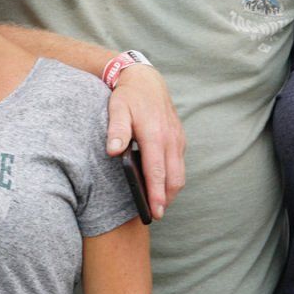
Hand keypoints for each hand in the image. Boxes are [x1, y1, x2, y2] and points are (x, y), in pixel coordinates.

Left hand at [107, 65, 184, 219]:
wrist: (146, 79)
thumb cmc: (128, 96)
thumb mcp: (116, 109)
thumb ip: (116, 131)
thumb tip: (113, 152)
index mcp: (154, 134)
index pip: (157, 171)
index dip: (156, 194)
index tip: (155, 211)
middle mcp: (170, 138)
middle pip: (174, 178)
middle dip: (167, 199)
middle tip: (155, 214)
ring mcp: (178, 139)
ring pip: (180, 173)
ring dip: (171, 190)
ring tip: (158, 204)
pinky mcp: (180, 139)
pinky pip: (180, 164)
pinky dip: (173, 178)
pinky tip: (160, 184)